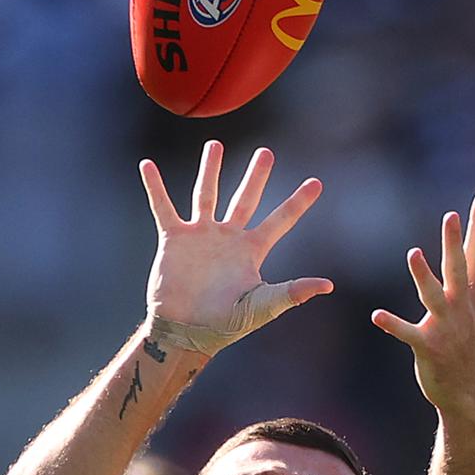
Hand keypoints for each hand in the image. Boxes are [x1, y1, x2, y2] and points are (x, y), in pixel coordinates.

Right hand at [140, 140, 332, 355]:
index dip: (298, 202)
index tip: (317, 183)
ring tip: (215, 144)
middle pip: (245, 198)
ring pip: (206, 194)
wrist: (186, 330)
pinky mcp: (174, 239)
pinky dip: (155, 186)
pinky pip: (163, 207)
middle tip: (266, 152)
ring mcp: (201, 236)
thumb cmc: (226, 324)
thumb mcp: (263, 306)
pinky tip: (147, 166)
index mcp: (251, 251)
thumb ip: (292, 292)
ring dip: (210, 169)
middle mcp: (228, 238)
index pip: (280, 220)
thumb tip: (327, 285)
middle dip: (256, 176)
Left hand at [372, 193, 474, 419]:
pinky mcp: (429, 348)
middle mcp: (462, 307)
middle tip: (451, 215)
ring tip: (413, 253)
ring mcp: (446, 327)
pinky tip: (377, 316)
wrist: (468, 391)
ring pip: (434, 296)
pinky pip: (408, 334)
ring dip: (424, 275)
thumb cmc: (469, 344)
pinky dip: (393, 324)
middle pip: (459, 269)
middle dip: (455, 242)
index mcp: (472, 295)